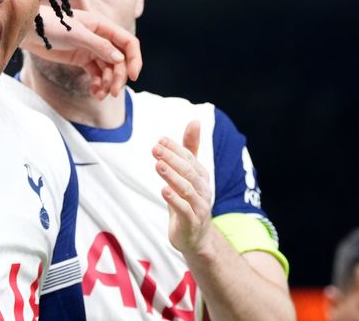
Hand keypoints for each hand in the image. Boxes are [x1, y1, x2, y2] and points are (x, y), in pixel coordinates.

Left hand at [21, 6, 141, 98]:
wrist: (28, 30)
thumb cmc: (50, 25)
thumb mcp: (76, 34)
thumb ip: (99, 46)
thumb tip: (120, 59)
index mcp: (103, 26)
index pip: (128, 43)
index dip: (134, 59)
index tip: (133, 77)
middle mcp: (100, 38)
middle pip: (119, 60)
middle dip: (119, 77)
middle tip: (114, 92)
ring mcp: (90, 49)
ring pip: (108, 69)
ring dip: (108, 83)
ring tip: (100, 95)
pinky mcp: (80, 59)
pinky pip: (95, 74)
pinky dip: (97, 84)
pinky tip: (94, 93)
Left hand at [153, 121, 213, 255]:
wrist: (195, 237)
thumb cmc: (189, 200)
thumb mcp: (188, 174)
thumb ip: (189, 149)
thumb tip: (195, 120)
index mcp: (201, 176)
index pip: (189, 158)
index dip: (175, 148)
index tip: (160, 140)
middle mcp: (203, 189)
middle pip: (188, 171)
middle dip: (172, 158)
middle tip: (155, 148)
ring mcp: (199, 206)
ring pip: (187, 189)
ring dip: (172, 176)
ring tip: (158, 165)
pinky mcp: (191, 222)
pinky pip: (184, 209)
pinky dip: (174, 199)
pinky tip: (163, 190)